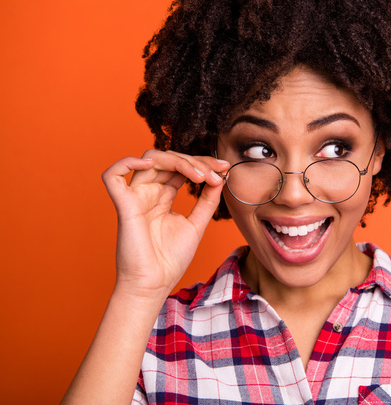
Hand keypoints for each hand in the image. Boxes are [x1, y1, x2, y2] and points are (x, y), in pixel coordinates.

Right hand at [101, 150, 229, 298]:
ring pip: (149, 160)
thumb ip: (207, 200)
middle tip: (216, 172)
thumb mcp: (197, 224)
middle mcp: (148, 192)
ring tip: (200, 175)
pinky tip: (151, 164)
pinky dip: (127, 162)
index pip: (180, 167)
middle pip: (168, 159)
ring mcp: (135, 197)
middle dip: (195, 161)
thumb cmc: (171, 259)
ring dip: (178, 161)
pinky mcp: (123, 205)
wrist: (154, 284)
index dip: (202, 163)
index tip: (224, 168)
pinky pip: (112, 176)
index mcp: (163, 196)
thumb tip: (220, 177)